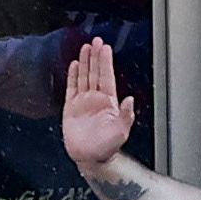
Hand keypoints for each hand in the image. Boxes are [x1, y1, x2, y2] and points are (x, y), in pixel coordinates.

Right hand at [59, 33, 140, 173]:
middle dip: (96, 56)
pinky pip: (71, 88)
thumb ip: (126, 115)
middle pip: (95, 72)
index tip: (105, 48)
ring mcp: (83, 102)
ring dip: (85, 62)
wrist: (90, 158)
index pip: (106, 76)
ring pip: (84, 77)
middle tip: (96, 41)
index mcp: (108, 102)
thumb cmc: (107, 148)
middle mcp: (96, 99)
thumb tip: (130, 100)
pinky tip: (74, 65)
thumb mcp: (121, 132)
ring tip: (85, 48)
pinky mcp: (71, 108)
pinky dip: (73, 75)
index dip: (105, 62)